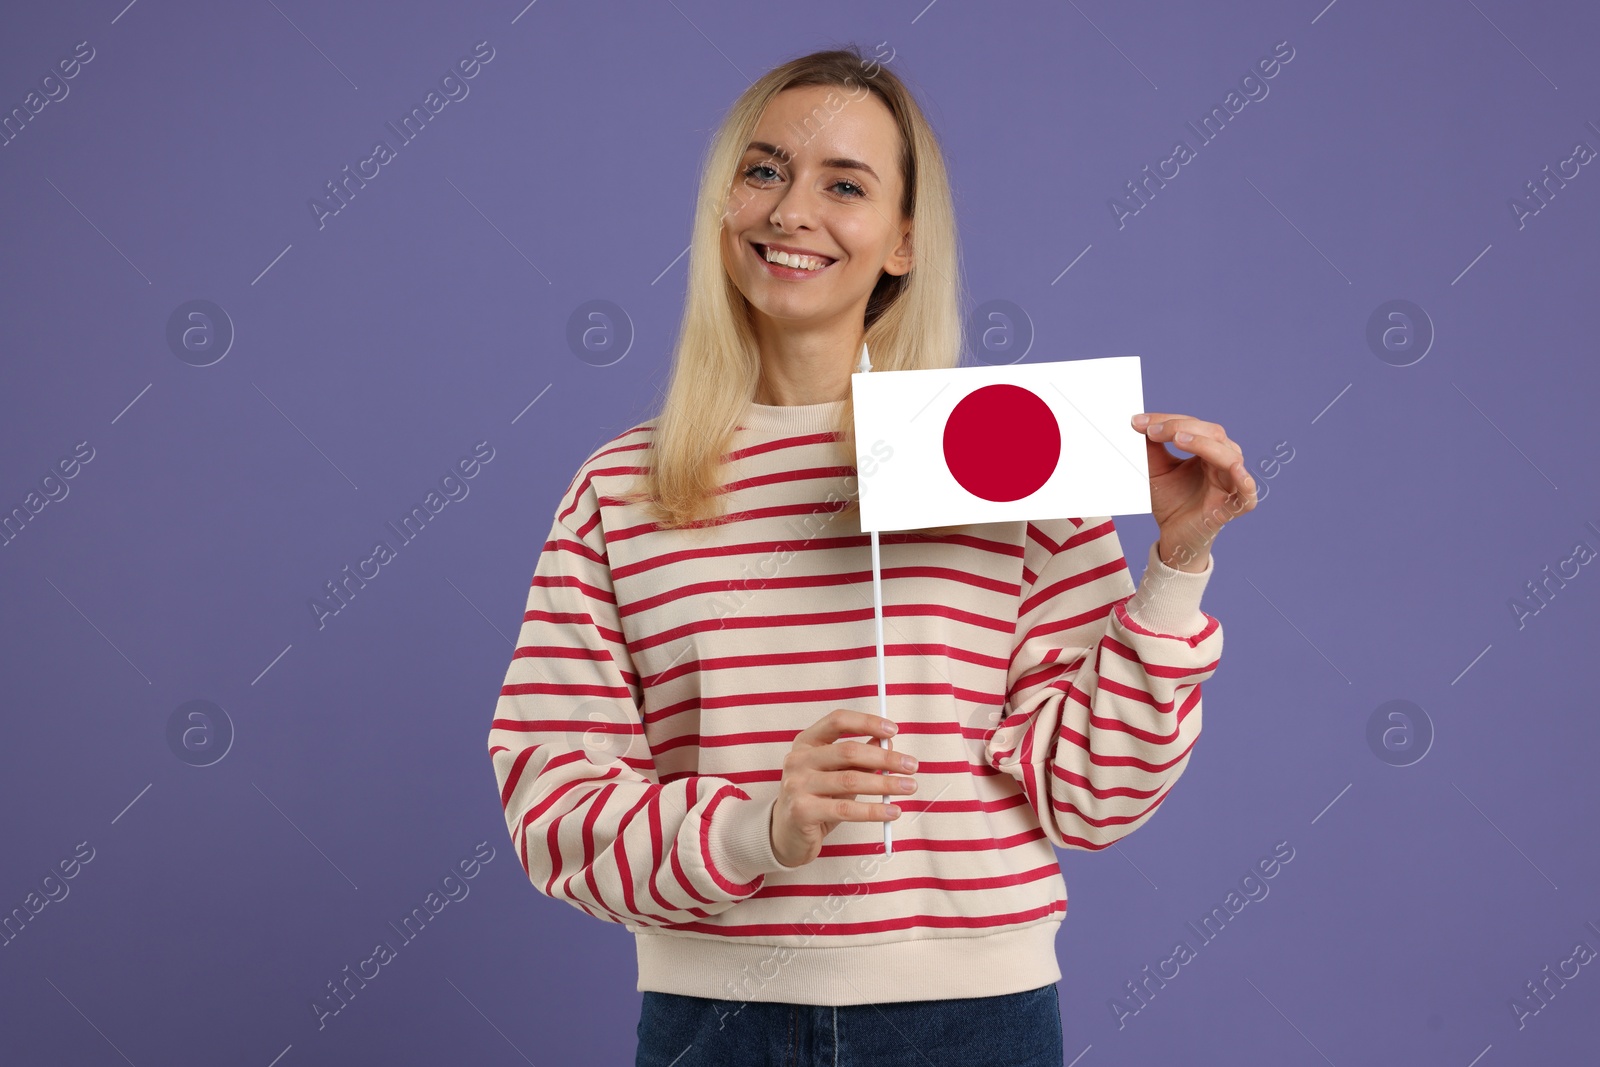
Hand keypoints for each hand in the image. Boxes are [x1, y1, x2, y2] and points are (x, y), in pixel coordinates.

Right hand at [770, 709, 916, 867]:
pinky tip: (892, 811)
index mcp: (806, 742)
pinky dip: (874, 810)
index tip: (894, 731)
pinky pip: (846, 809)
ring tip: (909, 787)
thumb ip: (859, 758)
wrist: (785, 834)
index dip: (867, 722)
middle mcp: (798, 760)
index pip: (838, 721)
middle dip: (885, 758)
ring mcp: (797, 785)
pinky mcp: (802, 811)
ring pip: (851, 780)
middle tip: (912, 766)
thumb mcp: (836, 773)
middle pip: (849, 751)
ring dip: (885, 783)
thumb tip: (889, 744)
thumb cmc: (816, 799)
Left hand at [1130, 412, 1256, 570]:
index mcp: (1208, 450)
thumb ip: (1151, 448)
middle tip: (1152, 431)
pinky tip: (1235, 470)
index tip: (1137, 423)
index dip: (1167, 420)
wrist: (1172, 536)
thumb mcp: (1156, 470)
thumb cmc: (1170, 501)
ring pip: (1228, 456)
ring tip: (1177, 439)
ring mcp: (1230, 484)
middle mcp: (1223, 462)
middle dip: (1181, 428)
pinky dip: (1244, 481)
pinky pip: (1247, 494)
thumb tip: (1138, 422)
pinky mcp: (1232, 508)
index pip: (1193, 426)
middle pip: (1213, 434)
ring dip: (1203, 444)